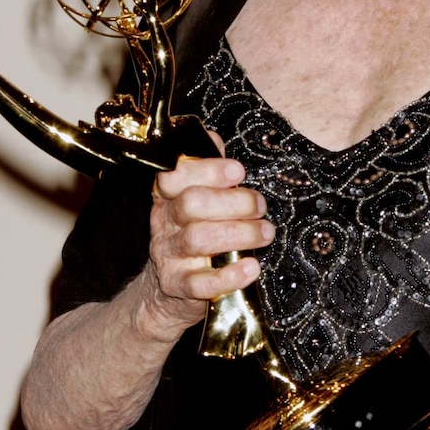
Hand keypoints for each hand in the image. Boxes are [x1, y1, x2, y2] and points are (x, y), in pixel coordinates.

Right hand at [146, 131, 273, 327]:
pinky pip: (201, 283)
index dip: (207, 170)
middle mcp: (164, 223)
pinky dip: (229, 275)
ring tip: (265, 233)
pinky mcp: (177, 287)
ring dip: (239, 234)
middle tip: (261, 206)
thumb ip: (206, 170)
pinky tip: (251, 268)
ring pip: (198, 239)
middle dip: (233, 202)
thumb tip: (212, 137)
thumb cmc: (192, 235)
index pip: (176, 175)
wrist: (166, 292)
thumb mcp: (196, 199)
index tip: (237, 171)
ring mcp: (168, 256)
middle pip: (191, 204)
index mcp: (168, 196)